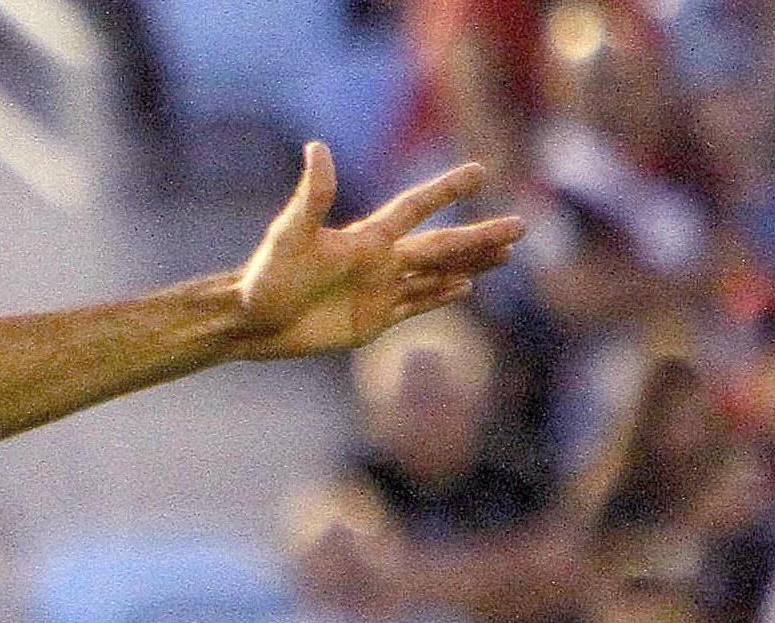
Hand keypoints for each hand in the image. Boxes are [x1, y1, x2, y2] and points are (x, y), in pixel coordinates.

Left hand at [226, 145, 523, 360]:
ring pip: (437, 274)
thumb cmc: (266, 277)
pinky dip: (442, 295)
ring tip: (507, 253)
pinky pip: (417, 305)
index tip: (479, 172)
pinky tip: (467, 286)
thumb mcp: (289, 235)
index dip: (445, 191)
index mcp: (366, 238)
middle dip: (481, 236)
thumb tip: (317, 147)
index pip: (415, 207)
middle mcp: (380, 261)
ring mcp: (380, 291)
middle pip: (442, 245)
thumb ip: (312, 196)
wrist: (252, 322)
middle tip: (522, 224)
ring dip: (472, 263)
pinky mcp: (374, 321)